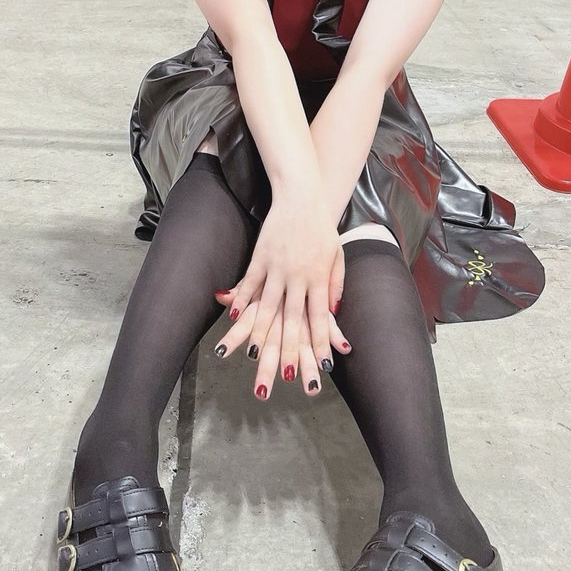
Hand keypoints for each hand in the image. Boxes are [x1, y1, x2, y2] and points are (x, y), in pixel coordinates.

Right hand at [217, 198, 346, 384]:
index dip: (320, 343)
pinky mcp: (260, 257)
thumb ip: (335, 285)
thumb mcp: (337, 256)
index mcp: (319, 278)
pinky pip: (249, 283)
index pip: (320, 317)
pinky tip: (233, 317)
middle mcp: (298, 276)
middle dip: (290, 349)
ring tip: (254, 355)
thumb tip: (335, 312)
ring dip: (261, 332)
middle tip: (286, 375)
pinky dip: (241, 300)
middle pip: (293, 319)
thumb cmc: (322, 228)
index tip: (321, 366)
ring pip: (267, 306)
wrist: (302, 196)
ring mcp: (276, 267)